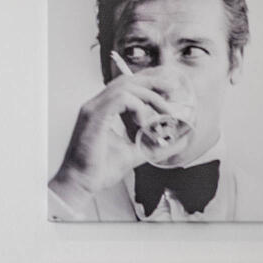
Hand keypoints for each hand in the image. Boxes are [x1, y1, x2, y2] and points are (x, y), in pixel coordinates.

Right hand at [50, 73, 167, 210]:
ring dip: (149, 95)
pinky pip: (120, 99)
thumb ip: (156, 146)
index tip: (168, 89)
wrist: (81, 183)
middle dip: (153, 81)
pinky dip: (136, 106)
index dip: (149, 82)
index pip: (127, 85)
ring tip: (164, 111)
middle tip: (173, 88)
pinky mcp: (94, 116)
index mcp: (103, 110)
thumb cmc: (100, 169)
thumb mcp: (136, 154)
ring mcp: (94, 108)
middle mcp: (97, 105)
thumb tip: (180, 141)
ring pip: (125, 86)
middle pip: (127, 80)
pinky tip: (143, 122)